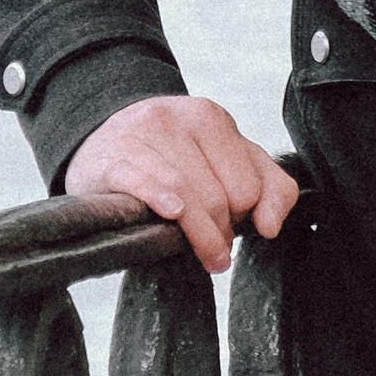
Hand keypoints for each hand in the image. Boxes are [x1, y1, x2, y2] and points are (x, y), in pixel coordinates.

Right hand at [64, 93, 298, 275]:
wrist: (104, 137)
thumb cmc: (174, 156)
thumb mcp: (226, 158)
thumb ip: (268, 186)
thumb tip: (271, 227)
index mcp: (210, 118)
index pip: (248, 185)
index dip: (245, 215)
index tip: (232, 226)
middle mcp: (178, 119)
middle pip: (218, 196)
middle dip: (222, 232)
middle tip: (216, 248)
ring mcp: (143, 136)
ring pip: (186, 195)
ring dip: (200, 236)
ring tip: (209, 258)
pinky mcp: (112, 161)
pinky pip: (144, 182)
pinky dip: (161, 200)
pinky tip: (171, 215)